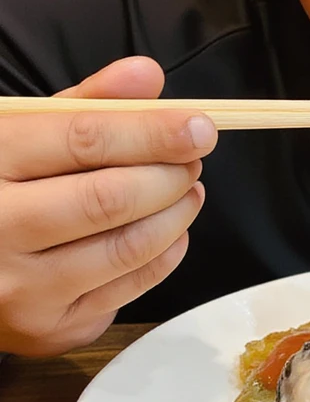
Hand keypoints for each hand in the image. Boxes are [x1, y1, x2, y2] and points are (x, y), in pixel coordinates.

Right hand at [0, 57, 217, 355]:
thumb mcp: (20, 132)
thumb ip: (86, 102)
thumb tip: (146, 74)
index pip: (84, 140)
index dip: (152, 131)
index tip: (200, 127)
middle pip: (111, 198)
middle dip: (171, 175)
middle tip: (192, 160)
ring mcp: (18, 287)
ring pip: (128, 247)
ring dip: (177, 214)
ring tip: (188, 189)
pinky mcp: (46, 327)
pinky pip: (130, 288)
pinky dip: (166, 253)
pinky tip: (169, 230)